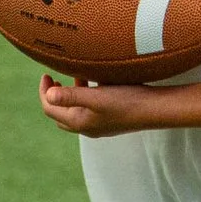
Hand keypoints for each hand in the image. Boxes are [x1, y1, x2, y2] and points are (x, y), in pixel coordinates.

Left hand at [39, 74, 161, 136]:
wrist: (156, 110)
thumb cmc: (127, 101)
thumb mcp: (97, 96)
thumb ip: (72, 96)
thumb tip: (48, 95)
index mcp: (80, 122)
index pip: (50, 109)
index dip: (44, 92)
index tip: (46, 74)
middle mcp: (88, 127)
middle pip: (60, 114)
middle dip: (53, 97)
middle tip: (54, 79)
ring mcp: (100, 124)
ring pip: (76, 111)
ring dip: (70, 95)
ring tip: (74, 76)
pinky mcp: (111, 119)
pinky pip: (90, 109)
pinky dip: (85, 96)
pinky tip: (95, 82)